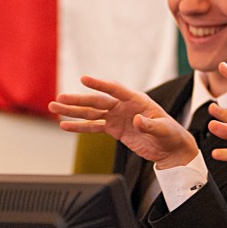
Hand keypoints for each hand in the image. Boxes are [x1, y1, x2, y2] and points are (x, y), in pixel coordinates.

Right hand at [48, 75, 197, 168]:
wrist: (171, 148)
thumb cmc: (171, 134)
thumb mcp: (163, 129)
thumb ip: (149, 125)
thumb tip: (138, 120)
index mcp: (138, 100)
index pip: (115, 90)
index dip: (100, 84)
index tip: (84, 79)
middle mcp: (125, 106)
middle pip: (98, 101)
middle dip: (78, 100)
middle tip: (60, 98)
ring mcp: (118, 117)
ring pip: (92, 113)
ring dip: (73, 111)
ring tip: (55, 107)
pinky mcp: (115, 129)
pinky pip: (94, 127)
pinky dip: (80, 126)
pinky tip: (65, 125)